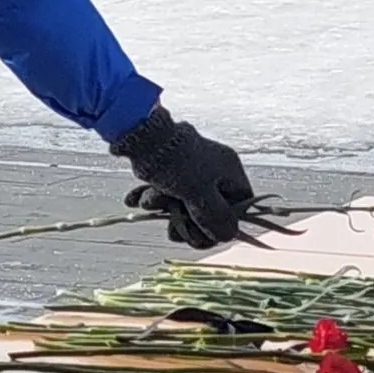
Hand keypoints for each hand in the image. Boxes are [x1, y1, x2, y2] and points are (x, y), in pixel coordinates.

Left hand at [113, 106, 258, 248]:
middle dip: (186, 221)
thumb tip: (228, 236)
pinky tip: (135, 199)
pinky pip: (165, 190)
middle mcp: (213, 168)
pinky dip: (151, 196)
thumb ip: (216, 218)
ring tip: (148, 201)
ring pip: (183, 201)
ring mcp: (190, 167)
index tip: (204, 237)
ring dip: (163, 208)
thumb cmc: (177, 164)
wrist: (142, 135)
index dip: (223, 225)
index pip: (239, 206)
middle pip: (208, 208)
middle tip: (172, 231)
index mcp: (229, 171)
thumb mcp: (200, 196)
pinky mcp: (169, 166)